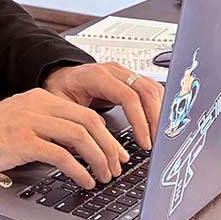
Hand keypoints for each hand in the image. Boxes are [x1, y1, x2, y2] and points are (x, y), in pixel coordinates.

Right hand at [0, 88, 128, 188]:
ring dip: (98, 159)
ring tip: (104, 176)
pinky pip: (61, 155)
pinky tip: (84, 181)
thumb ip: (47, 127)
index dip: (108, 135)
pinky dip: (79, 170)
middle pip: (89, 122)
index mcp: (40, 98)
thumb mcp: (21, 121)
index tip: (117, 153)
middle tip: (118, 167)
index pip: (85, 113)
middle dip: (110, 147)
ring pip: (79, 136)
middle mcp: (38, 106)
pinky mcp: (22, 141)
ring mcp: (30, 122)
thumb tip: (78, 146)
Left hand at [42, 62, 164, 150]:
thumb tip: (104, 149)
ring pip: (153, 88)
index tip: (144, 142)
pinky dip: (158, 107)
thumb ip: (83, 125)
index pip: (128, 97)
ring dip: (160, 114)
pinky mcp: (131, 79)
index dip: (139, 121)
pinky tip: (158, 124)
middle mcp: (114, 71)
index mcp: (97, 76)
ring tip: (159, 137)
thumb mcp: (63, 108)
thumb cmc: (61, 90)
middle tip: (157, 143)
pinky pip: (152, 90)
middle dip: (155, 119)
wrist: (60, 77)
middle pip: (146, 91)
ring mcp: (124, 73)